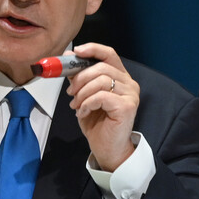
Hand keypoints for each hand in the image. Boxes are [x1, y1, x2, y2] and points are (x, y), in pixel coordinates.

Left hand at [65, 43, 139, 171]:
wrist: (107, 148)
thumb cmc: (98, 124)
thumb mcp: (84, 96)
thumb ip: (80, 79)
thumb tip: (68, 59)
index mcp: (120, 78)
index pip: (109, 54)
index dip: (92, 49)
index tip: (75, 52)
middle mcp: (129, 84)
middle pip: (102, 67)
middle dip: (80, 78)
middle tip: (70, 92)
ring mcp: (130, 95)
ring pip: (101, 81)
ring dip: (82, 93)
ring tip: (76, 105)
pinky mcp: (127, 106)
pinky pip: (101, 96)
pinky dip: (87, 103)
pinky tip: (83, 112)